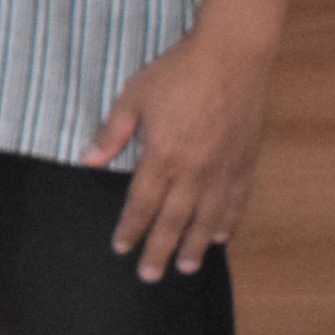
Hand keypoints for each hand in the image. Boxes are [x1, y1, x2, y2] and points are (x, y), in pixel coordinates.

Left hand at [82, 27, 272, 280]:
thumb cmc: (178, 73)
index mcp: (163, 156)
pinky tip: (222, 237)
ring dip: (196, 246)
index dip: (130, 228)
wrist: (231, 58)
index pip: (142, 204)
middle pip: (174, 221)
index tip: (121, 248)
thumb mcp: (134, 97)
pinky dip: (229, 223)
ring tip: (187, 268)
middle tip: (150, 276)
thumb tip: (88, 160)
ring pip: (208, 219)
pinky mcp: (245, 163)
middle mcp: (195, 172)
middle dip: (159, 249)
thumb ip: (112, 133)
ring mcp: (224, 170)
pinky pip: (237, 202)